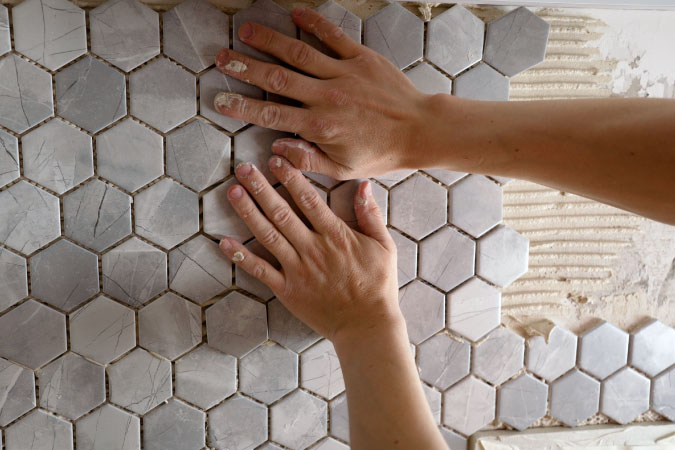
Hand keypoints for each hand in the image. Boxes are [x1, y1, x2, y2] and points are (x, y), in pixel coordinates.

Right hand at [213, 7, 435, 179]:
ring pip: (298, 53)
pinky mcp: (361, 58)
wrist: (420, 131)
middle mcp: (327, 97)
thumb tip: (276, 151)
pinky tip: (294, 13)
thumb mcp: (343, 169)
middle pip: (277, 79)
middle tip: (222, 58)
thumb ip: (308, 160)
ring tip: (246, 31)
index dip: (242, 107)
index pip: (272, 115)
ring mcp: (344, 73)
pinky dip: (313, 23)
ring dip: (269, 41)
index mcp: (320, 126)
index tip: (221, 99)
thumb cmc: (382, 153)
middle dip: (246, 68)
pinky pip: (333, 36)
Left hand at [218, 156, 401, 340]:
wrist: (367, 325)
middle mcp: (313, 248)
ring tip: (233, 191)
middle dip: (261, 187)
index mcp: (335, 235)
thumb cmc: (378, 285)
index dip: (291, 178)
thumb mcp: (384, 246)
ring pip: (268, 235)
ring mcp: (298, 269)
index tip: (276, 160)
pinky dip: (241, 257)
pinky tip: (225, 242)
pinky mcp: (287, 290)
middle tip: (244, 168)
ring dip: (248, 212)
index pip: (309, 200)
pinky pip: (261, 271)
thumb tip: (364, 185)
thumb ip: (370, 215)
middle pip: (282, 212)